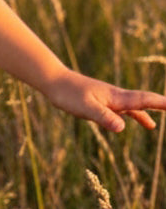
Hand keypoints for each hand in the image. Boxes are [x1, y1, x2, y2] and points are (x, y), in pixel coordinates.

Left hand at [45, 69, 165, 131]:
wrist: (53, 80)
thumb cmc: (68, 93)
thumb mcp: (85, 107)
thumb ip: (103, 117)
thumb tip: (122, 127)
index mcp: (115, 97)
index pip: (143, 100)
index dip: (160, 103)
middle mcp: (115, 96)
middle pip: (142, 101)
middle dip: (159, 105)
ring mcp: (108, 98)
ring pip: (131, 106)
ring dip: (144, 112)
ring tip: (152, 126)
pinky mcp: (99, 101)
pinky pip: (118, 109)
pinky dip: (128, 115)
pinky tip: (126, 122)